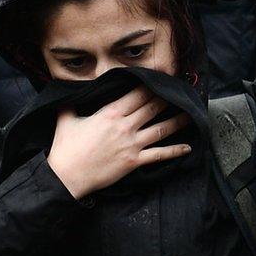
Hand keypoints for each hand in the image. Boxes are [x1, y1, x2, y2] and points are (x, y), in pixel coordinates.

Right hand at [46, 88, 192, 198]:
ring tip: (189, 115)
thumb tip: (67, 90)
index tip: (161, 80)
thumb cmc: (66, 148)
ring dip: (177, 121)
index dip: (151, 86)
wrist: (67, 176)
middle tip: (179, 94)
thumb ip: (71, 102)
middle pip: (152, 108)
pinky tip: (187, 147)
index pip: (136, 94)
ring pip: (160, 129)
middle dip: (167, 100)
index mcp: (110, 113)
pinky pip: (160, 155)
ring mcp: (132, 144)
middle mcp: (124, 126)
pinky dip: (175, 151)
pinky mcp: (134, 161)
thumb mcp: (66, 118)